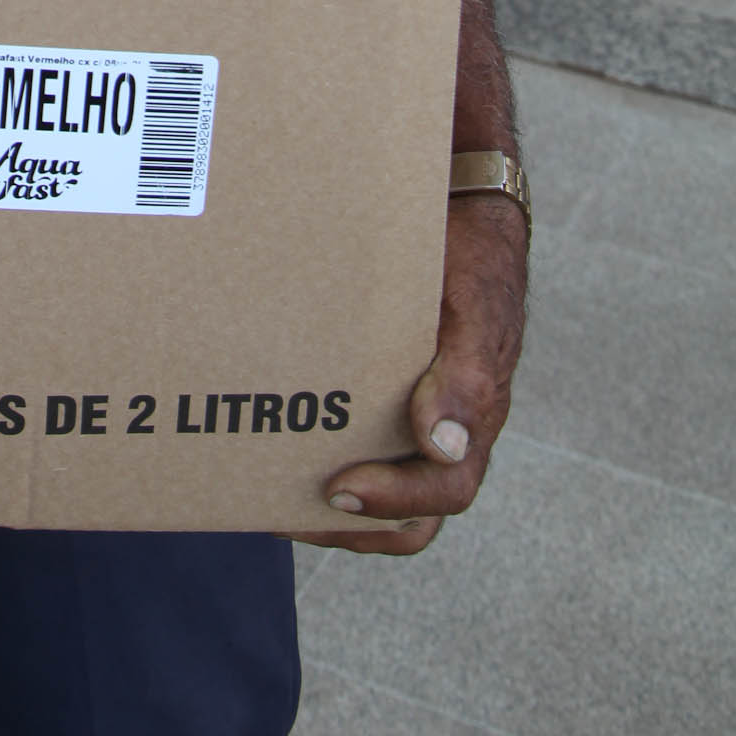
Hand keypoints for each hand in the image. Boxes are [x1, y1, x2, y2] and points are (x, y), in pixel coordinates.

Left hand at [296, 192, 527, 555]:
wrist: (459, 210)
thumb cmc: (471, 263)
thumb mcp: (475, 312)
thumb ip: (466, 377)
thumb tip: (444, 446)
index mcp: (470, 419)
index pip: (443, 490)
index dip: (394, 503)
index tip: (339, 488)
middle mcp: (437, 427)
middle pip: (403, 514)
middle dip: (345, 525)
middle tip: (283, 509)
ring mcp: (404, 410)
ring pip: (370, 480)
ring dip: (320, 498)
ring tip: (260, 486)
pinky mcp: (370, 386)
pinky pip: (343, 431)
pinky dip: (307, 443)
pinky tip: (261, 427)